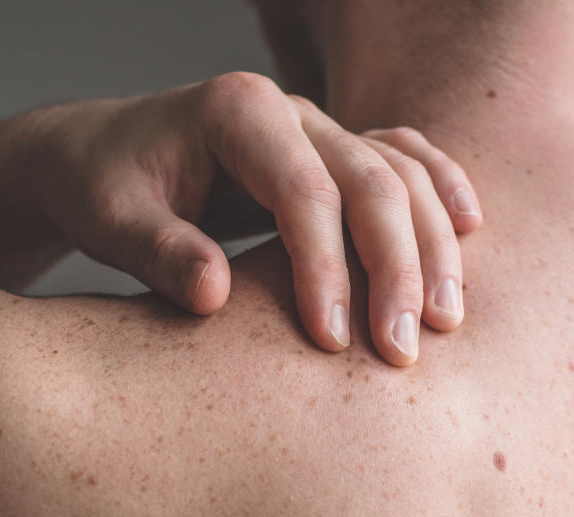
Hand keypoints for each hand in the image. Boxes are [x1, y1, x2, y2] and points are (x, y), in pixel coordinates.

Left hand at [44, 72, 482, 364]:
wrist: (103, 156)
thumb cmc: (103, 188)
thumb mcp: (109, 219)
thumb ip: (158, 251)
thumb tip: (215, 295)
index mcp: (238, 111)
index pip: (304, 191)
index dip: (325, 268)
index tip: (331, 341)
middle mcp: (291, 111)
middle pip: (371, 181)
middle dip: (396, 268)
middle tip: (403, 348)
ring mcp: (320, 126)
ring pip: (401, 174)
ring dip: (432, 246)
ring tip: (444, 319)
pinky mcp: (333, 152)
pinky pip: (404, 159)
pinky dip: (440, 191)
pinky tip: (471, 229)